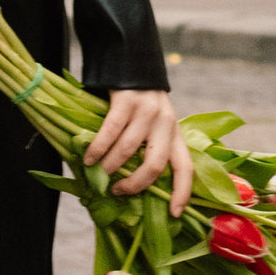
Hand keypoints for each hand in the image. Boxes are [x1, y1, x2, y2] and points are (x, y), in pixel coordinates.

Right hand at [86, 90, 191, 213]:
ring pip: (128, 150)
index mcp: (175, 133)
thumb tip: (130, 183)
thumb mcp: (153, 124)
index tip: (174, 213)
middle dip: (135, 184)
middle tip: (118, 191)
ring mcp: (147, 111)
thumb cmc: (140, 102)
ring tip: (99, 173)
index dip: (182, 192)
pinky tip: (89, 157)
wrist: (131, 61)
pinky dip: (98, 148)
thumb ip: (147, 147)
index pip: (186, 167)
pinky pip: (110, 132)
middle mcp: (165, 124)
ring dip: (110, 166)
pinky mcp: (127, 100)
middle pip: (155, 165)